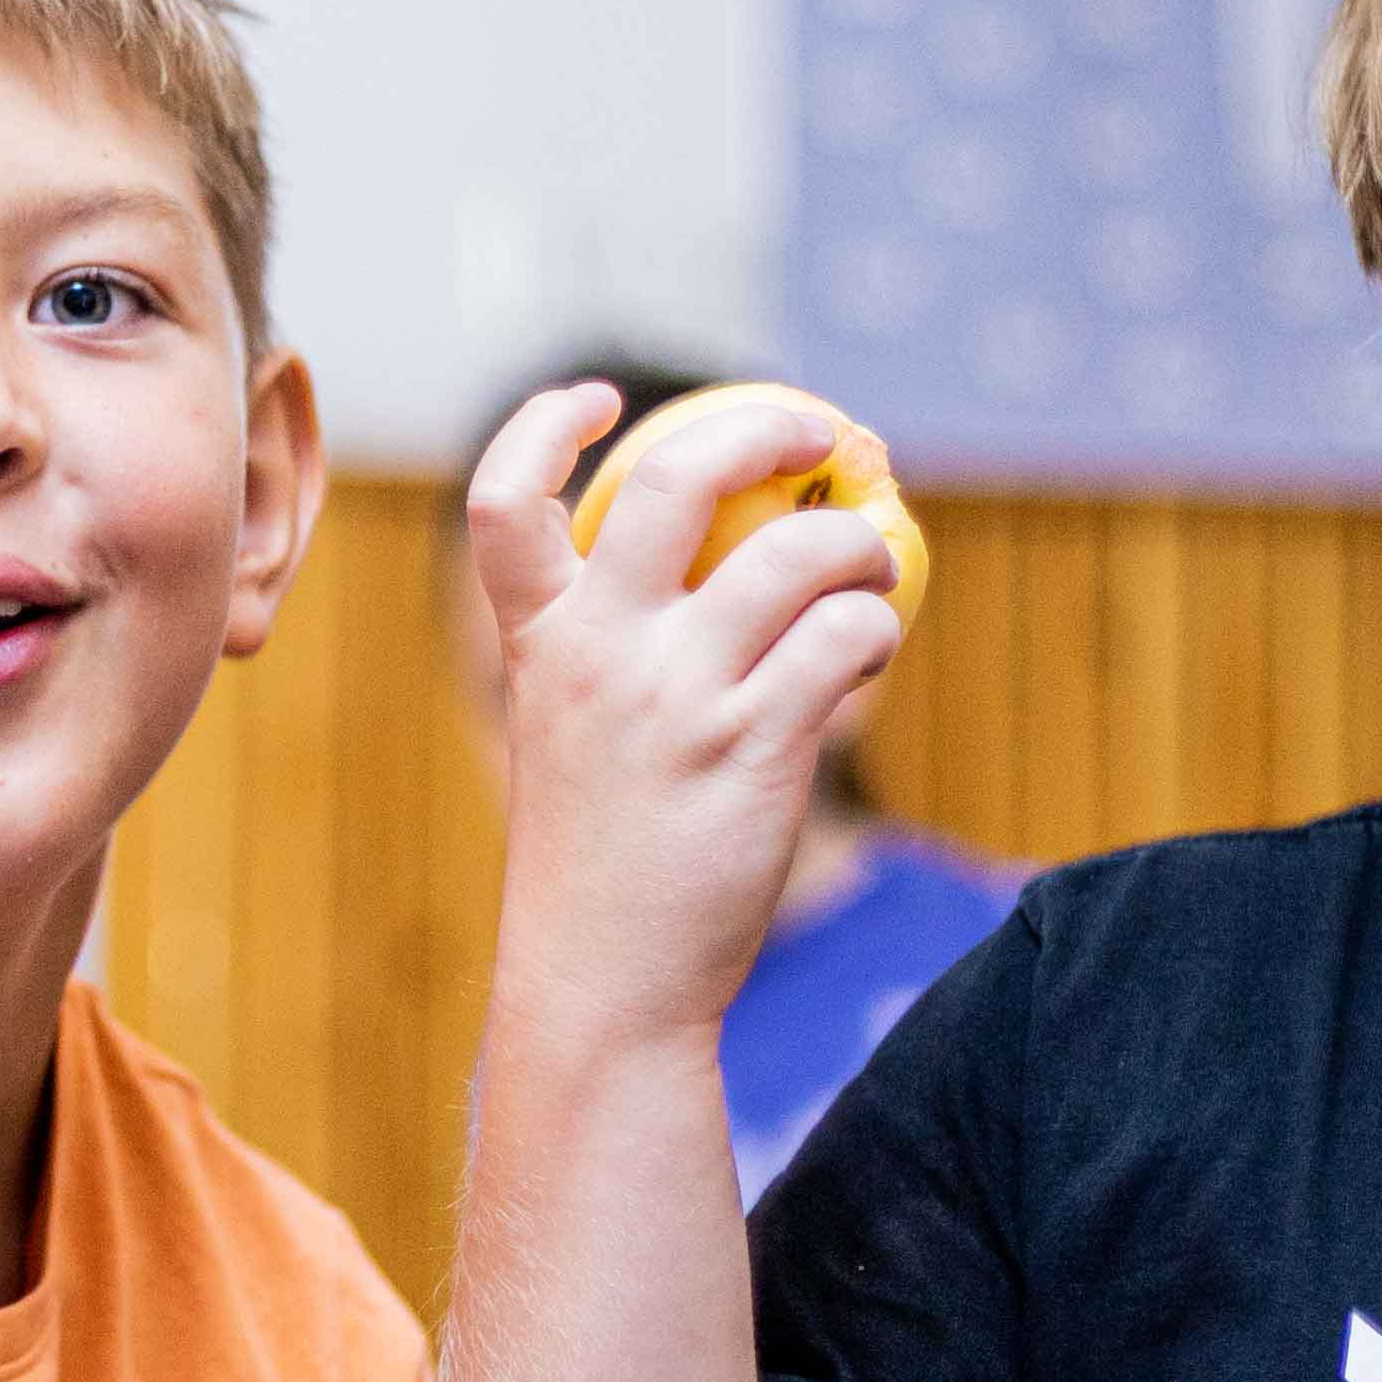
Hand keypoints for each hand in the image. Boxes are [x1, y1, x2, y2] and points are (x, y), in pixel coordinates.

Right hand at [467, 381, 902, 1054]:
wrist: (604, 984)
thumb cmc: (601, 860)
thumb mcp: (575, 734)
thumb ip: (620, 646)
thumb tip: (733, 553)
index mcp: (539, 642)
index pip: (505, 499)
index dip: (547, 425)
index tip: (601, 396)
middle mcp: (598, 651)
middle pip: (676, 476)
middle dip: (768, 426)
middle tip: (820, 432)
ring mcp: (676, 696)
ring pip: (799, 550)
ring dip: (860, 542)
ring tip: (870, 571)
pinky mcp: (755, 745)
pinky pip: (845, 635)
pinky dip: (876, 625)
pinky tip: (870, 654)